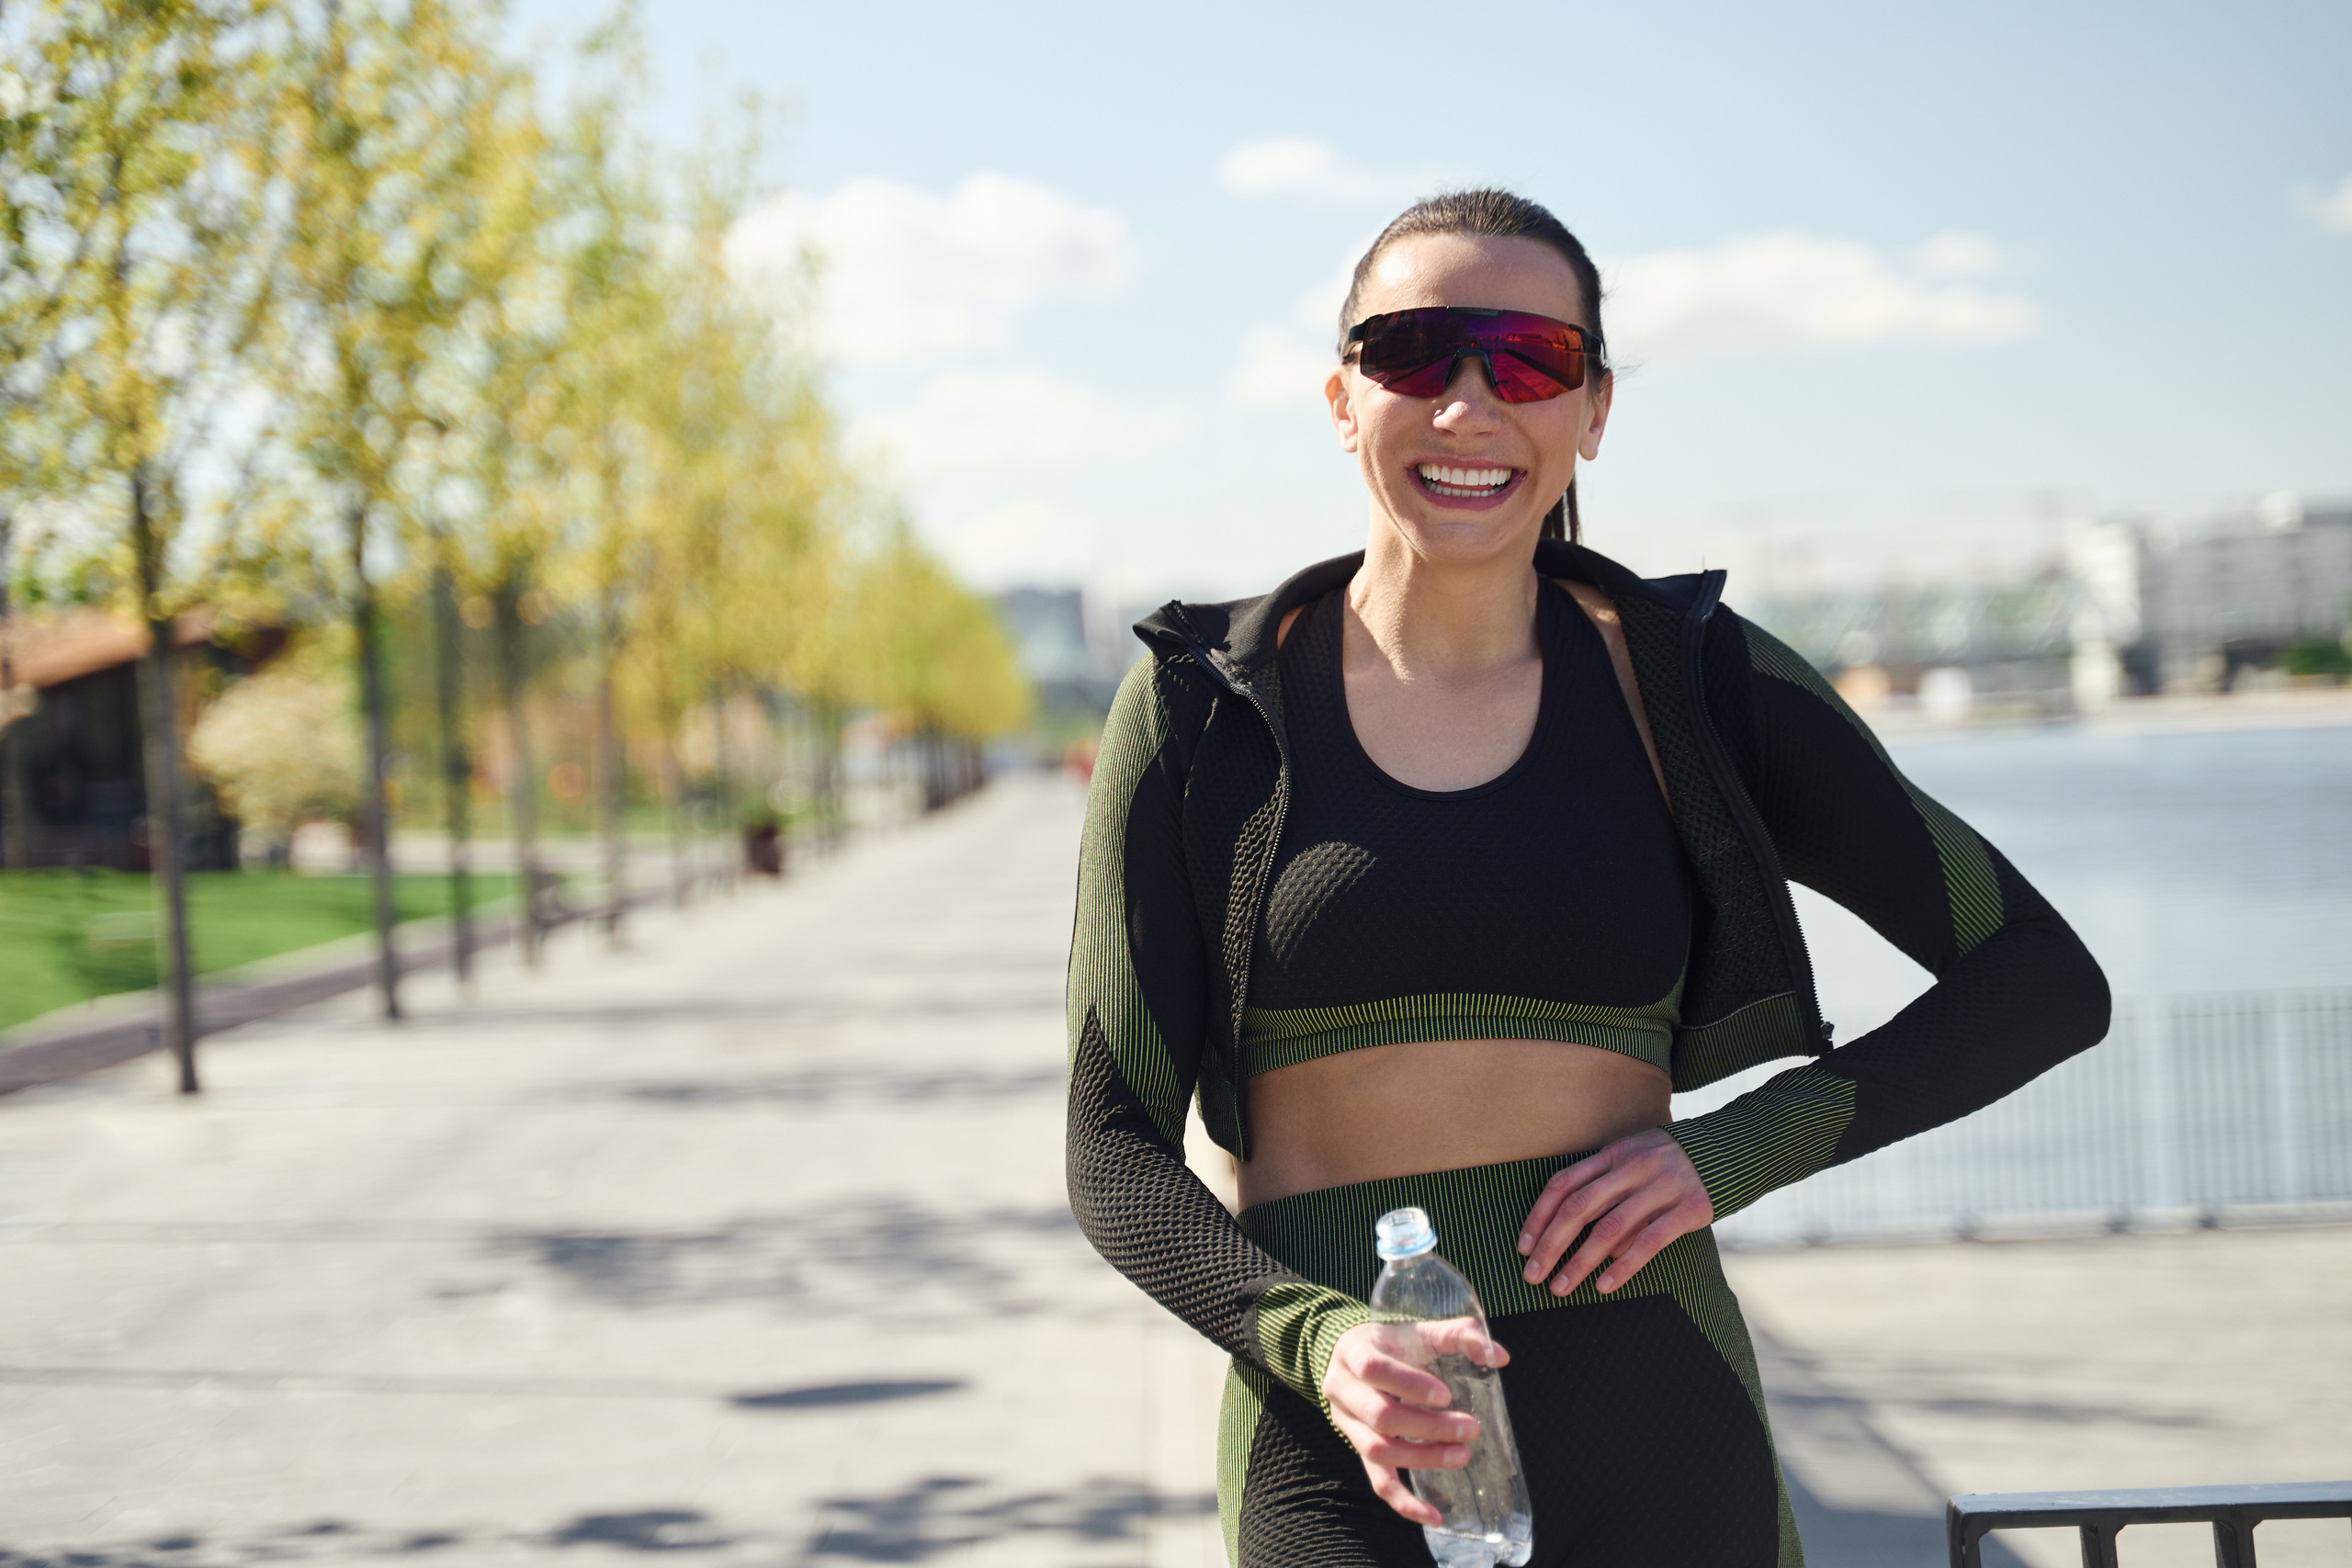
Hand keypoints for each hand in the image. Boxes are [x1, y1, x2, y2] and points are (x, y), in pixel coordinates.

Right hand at [1321, 1317, 1508, 1525]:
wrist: (1350, 1354)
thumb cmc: (1393, 1342)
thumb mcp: (1418, 1330)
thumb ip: (1459, 1334)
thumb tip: (1500, 1356)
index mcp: (1354, 1352)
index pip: (1373, 1370)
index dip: (1409, 1385)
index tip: (1446, 1395)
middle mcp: (1342, 1390)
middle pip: (1379, 1416)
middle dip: (1427, 1427)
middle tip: (1470, 1428)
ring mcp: (1347, 1424)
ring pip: (1379, 1451)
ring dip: (1422, 1458)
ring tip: (1462, 1455)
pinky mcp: (1359, 1449)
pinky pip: (1377, 1481)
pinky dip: (1404, 1502)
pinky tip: (1434, 1515)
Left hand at [1517, 1128, 1712, 1296]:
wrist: (1725, 1154)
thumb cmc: (1665, 1165)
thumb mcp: (1630, 1162)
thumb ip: (1603, 1191)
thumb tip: (1575, 1238)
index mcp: (1612, 1154)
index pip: (1563, 1184)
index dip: (1539, 1216)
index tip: (1523, 1248)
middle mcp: (1632, 1167)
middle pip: (1579, 1207)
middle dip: (1551, 1244)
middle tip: (1532, 1275)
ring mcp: (1660, 1187)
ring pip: (1610, 1228)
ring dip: (1581, 1261)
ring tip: (1561, 1287)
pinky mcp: (1687, 1209)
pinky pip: (1649, 1241)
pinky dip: (1624, 1266)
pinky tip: (1605, 1286)